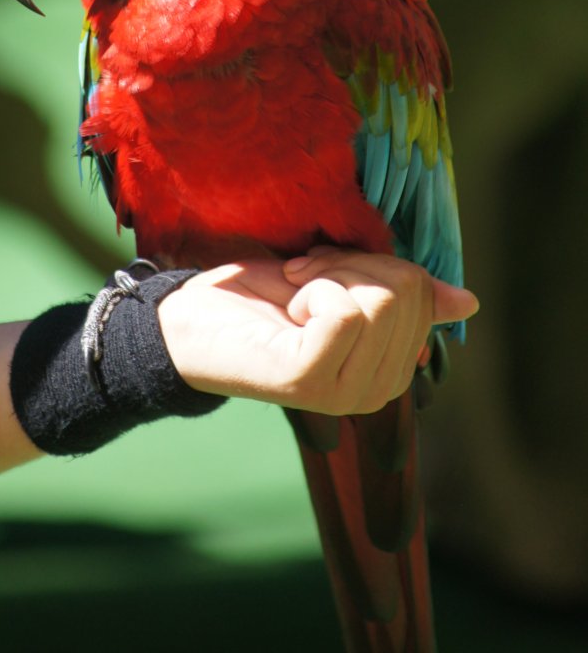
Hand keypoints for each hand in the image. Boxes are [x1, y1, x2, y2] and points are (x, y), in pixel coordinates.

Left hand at [157, 248, 477, 414]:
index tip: (323, 271)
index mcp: (390, 366)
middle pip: (404, 290)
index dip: (370, 263)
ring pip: (379, 298)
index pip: (421, 289)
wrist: (188, 319)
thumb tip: (468, 302)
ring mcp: (347, 393)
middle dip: (349, 264)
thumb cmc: (260, 297)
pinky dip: (311, 289)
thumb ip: (402, 292)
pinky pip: (344, 311)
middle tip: (302, 280)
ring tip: (292, 295)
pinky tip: (286, 311)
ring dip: (326, 275)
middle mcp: (378, 390)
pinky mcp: (312, 383)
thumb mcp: (341, 281)